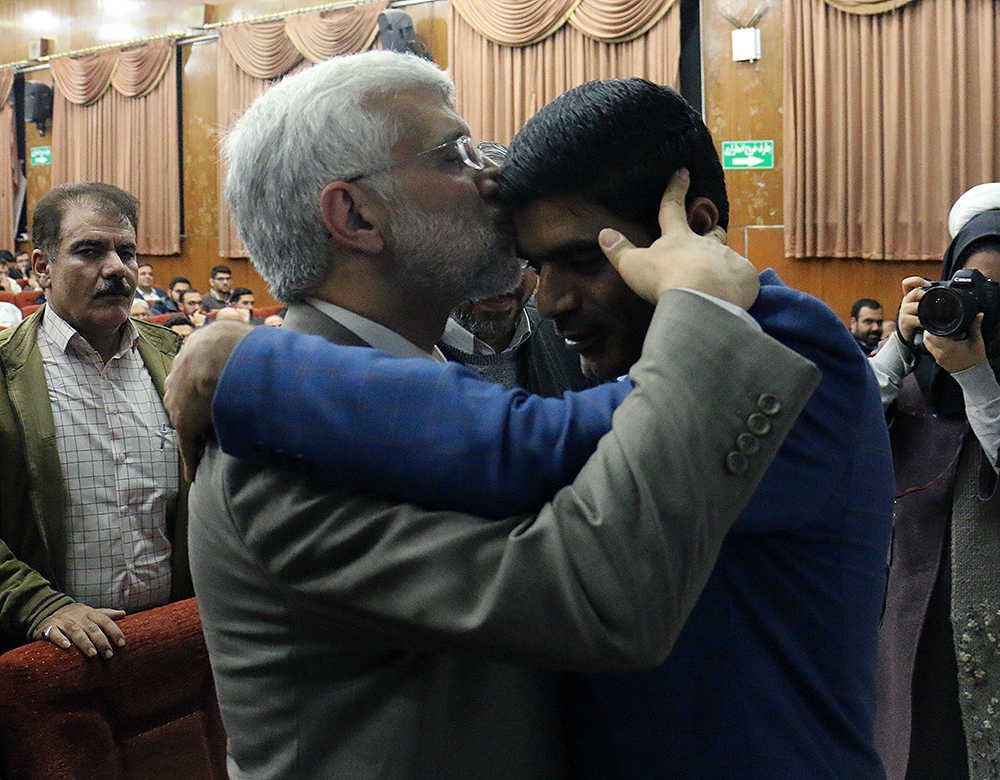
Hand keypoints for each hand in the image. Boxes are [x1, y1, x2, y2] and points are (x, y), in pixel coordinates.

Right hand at [34, 603, 125, 657]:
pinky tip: (66, 646)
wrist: (49, 610)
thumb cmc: (76, 616)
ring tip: (93, 654)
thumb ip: (106, 614)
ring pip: (75, 631)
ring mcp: (63, 621)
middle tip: (109, 654)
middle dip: (101, 641)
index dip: (114, 631)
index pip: (105, 621)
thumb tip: (123, 613)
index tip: (122, 644)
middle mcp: (77, 616)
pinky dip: (60, 639)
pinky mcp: (49, 627)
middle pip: (92, 628)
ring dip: (85, 642)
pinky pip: (54, 633)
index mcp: (89, 613)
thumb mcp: (90, 613)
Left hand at [164, 320, 252, 479]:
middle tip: (210, 420)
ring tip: (206, 447)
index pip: (189, 377)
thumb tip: (241, 321)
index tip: (210, 393)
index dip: (201, 386)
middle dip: (193, 409)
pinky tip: (192, 475)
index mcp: (187, 359)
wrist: (219, 355)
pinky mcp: (186, 426)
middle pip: (183, 399)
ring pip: (186, 422)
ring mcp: (180, 404)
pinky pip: (188, 447)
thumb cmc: (229, 339)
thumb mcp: (228, 326)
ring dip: (195, 434)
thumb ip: (231, 327)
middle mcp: (177, 381)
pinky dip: (191, 461)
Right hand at [598, 169, 759, 309]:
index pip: (673, 208)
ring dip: (723, 262)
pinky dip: (738, 282)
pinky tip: (733, 293)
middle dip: (711, 229)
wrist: (701, 299)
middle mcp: (706, 243)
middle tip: (712, 231)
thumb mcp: (633, 265)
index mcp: (678, 237)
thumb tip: (604, 233)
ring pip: (728, 256)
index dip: (676, 189)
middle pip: (711, 232)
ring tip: (720, 277)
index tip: (683, 171)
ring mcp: (728, 258)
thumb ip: (619, 250)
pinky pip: (743, 276)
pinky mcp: (744, 275)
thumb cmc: (665, 279)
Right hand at [896, 276, 929, 347]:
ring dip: (927, 310)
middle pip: (915, 292)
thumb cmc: (918, 317)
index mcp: (910, 296)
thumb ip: (929, 298)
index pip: (908, 283)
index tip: (928, 284)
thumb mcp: (921, 306)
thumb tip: (949, 292)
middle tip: (933, 301)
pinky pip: (917, 319)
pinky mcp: (905, 321)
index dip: (917, 280)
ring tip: (932, 314)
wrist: (908, 333)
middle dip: (926, 296)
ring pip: (916, 306)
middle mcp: (906, 301)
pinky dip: (924, 322)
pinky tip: (927, 324)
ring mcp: (904, 311)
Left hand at [924, 314, 987, 373]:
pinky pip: (932, 351)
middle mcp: (939, 353)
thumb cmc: (975, 359)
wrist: (975, 374)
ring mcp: (938, 358)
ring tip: (944, 334)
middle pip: (926, 340)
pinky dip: (935, 345)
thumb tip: (978, 315)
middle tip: (939, 327)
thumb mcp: (976, 341)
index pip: (929, 336)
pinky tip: (946, 342)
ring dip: (932, 339)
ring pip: (928, 345)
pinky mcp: (939, 361)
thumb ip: (975, 327)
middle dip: (930, 332)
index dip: (929, 329)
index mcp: (947, 348)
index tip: (935, 323)